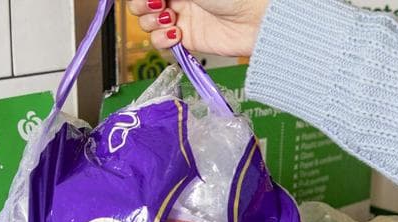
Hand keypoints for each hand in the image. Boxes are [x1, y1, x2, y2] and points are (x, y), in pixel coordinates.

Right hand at [127, 0, 270, 56]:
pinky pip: (161, 42)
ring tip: (170, 19)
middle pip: (142, 4)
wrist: (255, 19)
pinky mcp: (186, 39)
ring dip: (151, 22)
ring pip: (148, 23)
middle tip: (157, 5)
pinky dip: (162, 39)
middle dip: (142, 5)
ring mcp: (181, 17)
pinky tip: (176, 33)